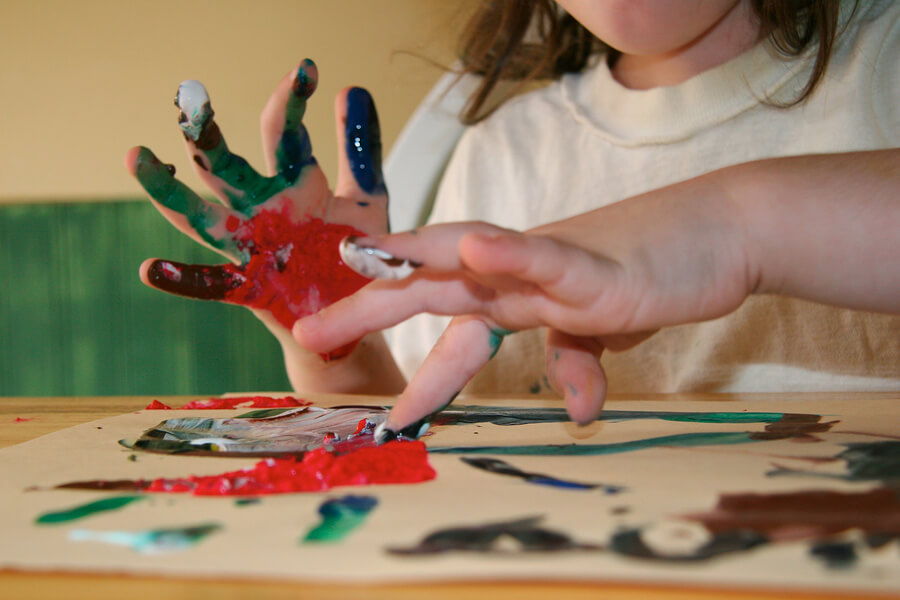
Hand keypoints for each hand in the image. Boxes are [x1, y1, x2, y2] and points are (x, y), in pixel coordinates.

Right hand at [128, 60, 399, 388]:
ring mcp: (252, 246)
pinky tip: (149, 269)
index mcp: (295, 183)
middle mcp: (265, 208)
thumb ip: (360, 151)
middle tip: (189, 100)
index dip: (292, 101)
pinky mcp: (251, 287)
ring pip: (202, 215)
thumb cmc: (357, 254)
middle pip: (227, 166)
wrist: (359, 314)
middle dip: (208, 135)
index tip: (307, 72)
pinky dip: (180, 279)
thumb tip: (352, 89)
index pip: (282, 132)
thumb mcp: (366, 199)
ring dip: (168, 190)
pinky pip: (211, 283)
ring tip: (137, 157)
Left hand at [294, 170, 753, 433]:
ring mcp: (554, 267)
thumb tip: (579, 410)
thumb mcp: (605, 332)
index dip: (393, 340)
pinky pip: (548, 259)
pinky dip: (511, 255)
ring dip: (415, 264)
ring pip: (473, 261)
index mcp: (514, 292)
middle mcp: (520, 276)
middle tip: (308, 336)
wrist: (724, 234)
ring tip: (363, 266)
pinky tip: (475, 251)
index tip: (350, 373)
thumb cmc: (656, 274)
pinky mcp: (599, 268)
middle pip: (430, 286)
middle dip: (368, 308)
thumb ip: (579, 359)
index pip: (442, 316)